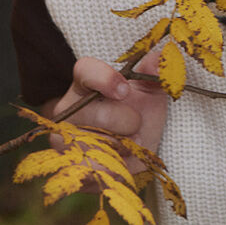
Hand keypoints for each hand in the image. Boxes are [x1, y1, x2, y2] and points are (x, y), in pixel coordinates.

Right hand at [52, 50, 168, 174]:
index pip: (85, 70)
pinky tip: (121, 160)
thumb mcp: (151, 92)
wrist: (135, 153)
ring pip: (99, 144)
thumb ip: (155, 72)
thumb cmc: (139, 114)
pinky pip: (96, 168)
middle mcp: (68, 109)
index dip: (105, 78)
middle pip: (99, 114)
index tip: (125, 89)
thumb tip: (161, 56)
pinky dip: (117, 165)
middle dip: (128, 122)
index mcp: (86, 84)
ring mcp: (64, 139)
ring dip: (124, 146)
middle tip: (135, 125)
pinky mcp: (69, 167)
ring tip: (129, 144)